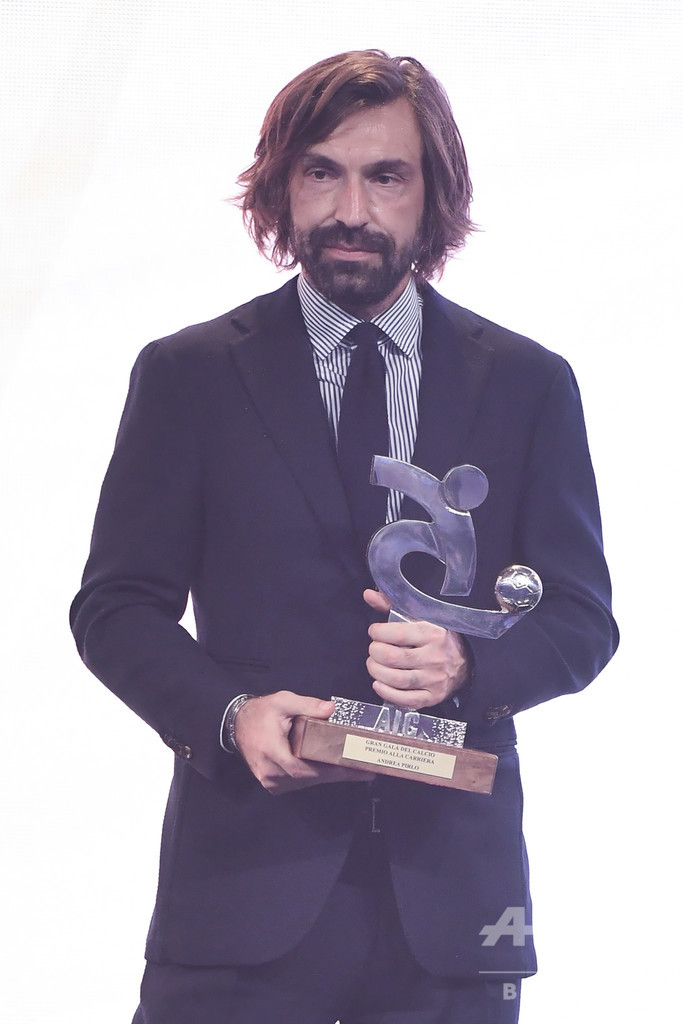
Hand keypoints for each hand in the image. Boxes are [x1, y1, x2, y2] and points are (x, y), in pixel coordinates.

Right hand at [234, 690, 373, 794]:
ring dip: (328, 776)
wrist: (238, 724)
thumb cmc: (260, 713)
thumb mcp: (282, 701)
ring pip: (305, 782)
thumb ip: (307, 705)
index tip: (351, 767)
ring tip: (353, 770)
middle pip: (309, 778)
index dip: (329, 770)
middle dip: (337, 774)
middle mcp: (270, 771)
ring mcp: (270, 780)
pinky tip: (333, 770)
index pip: (303, 768)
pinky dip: (316, 776)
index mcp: (271, 751)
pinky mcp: (273, 783)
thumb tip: (330, 709)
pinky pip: (299, 782)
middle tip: (362, 770)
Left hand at [363, 590, 469, 709]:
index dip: (378, 632)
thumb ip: (392, 606)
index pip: (397, 633)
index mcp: (432, 633)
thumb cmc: (440, 637)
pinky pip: (405, 699)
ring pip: (396, 679)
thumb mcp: (421, 617)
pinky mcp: (433, 697)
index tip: (375, 632)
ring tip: (374, 665)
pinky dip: (387, 693)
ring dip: (376, 672)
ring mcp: (434, 679)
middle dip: (375, 653)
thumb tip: (368, 595)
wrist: (468, 662)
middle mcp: (434, 657)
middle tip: (374, 650)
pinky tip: (379, 684)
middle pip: (392, 658)